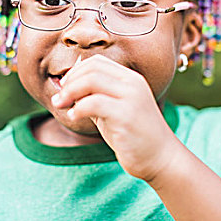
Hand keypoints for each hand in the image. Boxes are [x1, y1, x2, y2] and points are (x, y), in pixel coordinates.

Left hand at [51, 54, 179, 180]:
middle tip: (59, 100)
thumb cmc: (133, 136)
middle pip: (92, 68)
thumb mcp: (113, 110)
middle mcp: (133, 84)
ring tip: (62, 106)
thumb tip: (66, 84)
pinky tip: (74, 116)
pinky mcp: (126, 115)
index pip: (97, 62)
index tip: (65, 89)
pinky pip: (94, 103)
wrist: (160, 158)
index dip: (75, 72)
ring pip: (91, 81)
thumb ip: (95, 96)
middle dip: (70, 82)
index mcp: (130, 79)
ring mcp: (131, 98)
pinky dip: (78, 108)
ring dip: (70, 92)